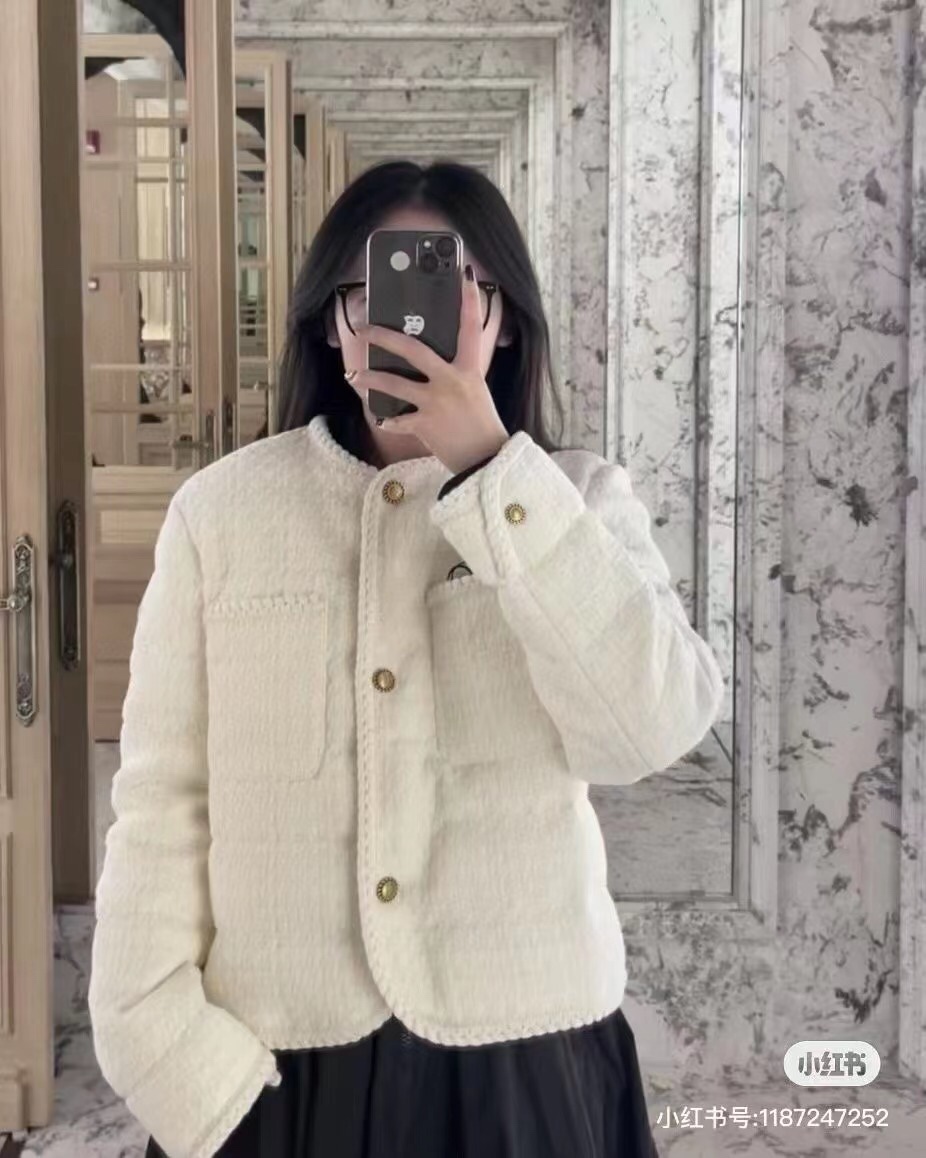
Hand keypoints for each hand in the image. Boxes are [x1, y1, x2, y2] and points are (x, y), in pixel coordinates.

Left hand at [343, 265, 509, 474]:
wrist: (487, 461)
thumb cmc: (482, 427)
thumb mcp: (476, 393)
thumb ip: (457, 376)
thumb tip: (431, 365)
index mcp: (470, 370)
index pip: (471, 328)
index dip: (468, 300)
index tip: (463, 275)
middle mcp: (452, 381)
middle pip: (413, 349)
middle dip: (384, 337)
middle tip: (365, 329)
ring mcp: (437, 403)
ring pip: (394, 384)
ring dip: (370, 379)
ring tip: (353, 376)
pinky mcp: (426, 425)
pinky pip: (398, 419)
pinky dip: (388, 420)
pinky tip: (380, 419)